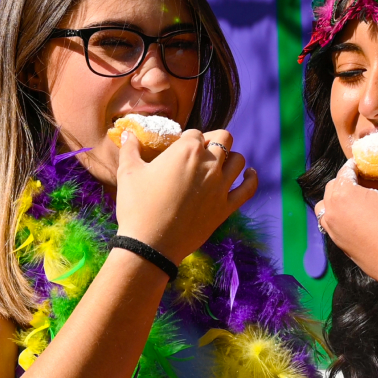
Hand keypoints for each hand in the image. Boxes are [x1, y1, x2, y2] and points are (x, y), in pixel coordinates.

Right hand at [114, 128, 257, 262]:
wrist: (151, 245)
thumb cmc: (137, 206)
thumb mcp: (128, 172)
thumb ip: (130, 148)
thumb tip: (127, 134)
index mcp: (187, 150)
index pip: (195, 133)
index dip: (187, 139)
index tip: (179, 148)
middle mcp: (209, 164)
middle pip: (223, 138)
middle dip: (213, 140)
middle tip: (201, 151)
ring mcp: (220, 186)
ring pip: (238, 159)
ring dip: (230, 157)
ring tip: (220, 163)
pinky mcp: (226, 207)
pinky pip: (248, 188)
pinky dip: (250, 178)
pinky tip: (248, 174)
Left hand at [315, 149, 377, 288]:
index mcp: (342, 193)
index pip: (347, 169)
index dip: (363, 165)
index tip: (377, 166)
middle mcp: (330, 211)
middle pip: (335, 186)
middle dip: (351, 181)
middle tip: (374, 183)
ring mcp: (332, 230)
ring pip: (329, 206)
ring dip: (342, 199)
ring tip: (366, 201)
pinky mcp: (338, 245)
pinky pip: (333, 224)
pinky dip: (343, 217)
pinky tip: (365, 220)